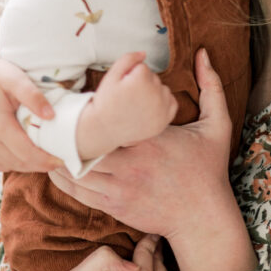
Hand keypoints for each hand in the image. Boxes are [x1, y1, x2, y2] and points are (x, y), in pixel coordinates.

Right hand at [0, 46, 59, 171]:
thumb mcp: (16, 78)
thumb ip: (34, 97)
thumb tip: (51, 117)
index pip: (26, 152)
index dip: (45, 160)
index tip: (62, 161)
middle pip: (17, 162)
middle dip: (40, 165)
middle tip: (59, 162)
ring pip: (5, 165)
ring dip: (26, 166)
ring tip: (44, 161)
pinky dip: (8, 164)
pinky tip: (22, 160)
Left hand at [51, 50, 256, 270]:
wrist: (203, 218)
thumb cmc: (209, 169)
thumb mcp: (217, 125)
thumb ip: (212, 87)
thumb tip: (203, 53)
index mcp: (150, 139)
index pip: (110, 117)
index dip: (92, 107)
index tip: (84, 98)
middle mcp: (131, 163)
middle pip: (87, 142)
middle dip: (72, 130)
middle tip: (61, 116)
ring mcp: (120, 187)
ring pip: (76, 168)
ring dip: (62, 153)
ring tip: (52, 138)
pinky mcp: (114, 206)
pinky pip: (79, 191)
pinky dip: (64, 178)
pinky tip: (57, 165)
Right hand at [77, 52, 177, 159]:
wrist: (104, 130)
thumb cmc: (106, 102)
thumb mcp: (111, 75)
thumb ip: (128, 59)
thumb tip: (144, 53)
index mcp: (141, 79)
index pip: (142, 67)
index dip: (130, 75)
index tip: (122, 87)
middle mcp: (155, 92)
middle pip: (153, 77)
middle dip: (142, 83)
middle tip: (128, 97)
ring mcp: (162, 107)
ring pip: (163, 89)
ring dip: (153, 92)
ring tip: (137, 104)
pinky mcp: (165, 120)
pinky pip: (171, 102)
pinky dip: (163, 103)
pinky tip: (149, 109)